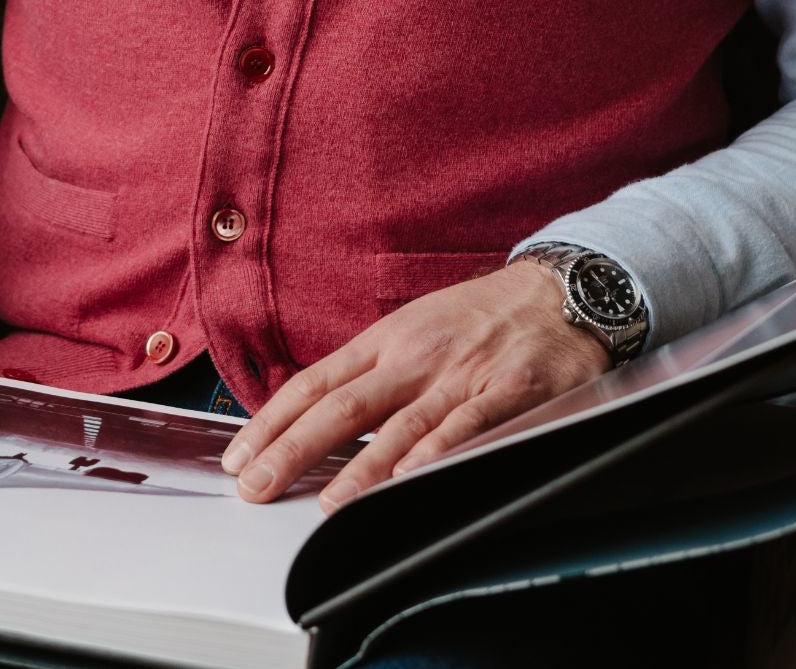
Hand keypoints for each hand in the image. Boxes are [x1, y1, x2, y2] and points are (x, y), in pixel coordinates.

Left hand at [221, 261, 609, 510]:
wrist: (556, 292)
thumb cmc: (480, 317)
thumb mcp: (415, 329)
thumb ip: (372, 373)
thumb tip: (316, 418)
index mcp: (386, 340)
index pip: (316, 382)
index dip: (273, 420)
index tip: (239, 455)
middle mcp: (415, 355)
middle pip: (343, 405)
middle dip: (294, 449)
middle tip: (257, 486)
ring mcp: (459, 374)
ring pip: (401, 424)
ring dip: (362, 467)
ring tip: (328, 503)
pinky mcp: (507, 390)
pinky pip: (468, 426)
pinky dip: (438, 453)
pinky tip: (414, 479)